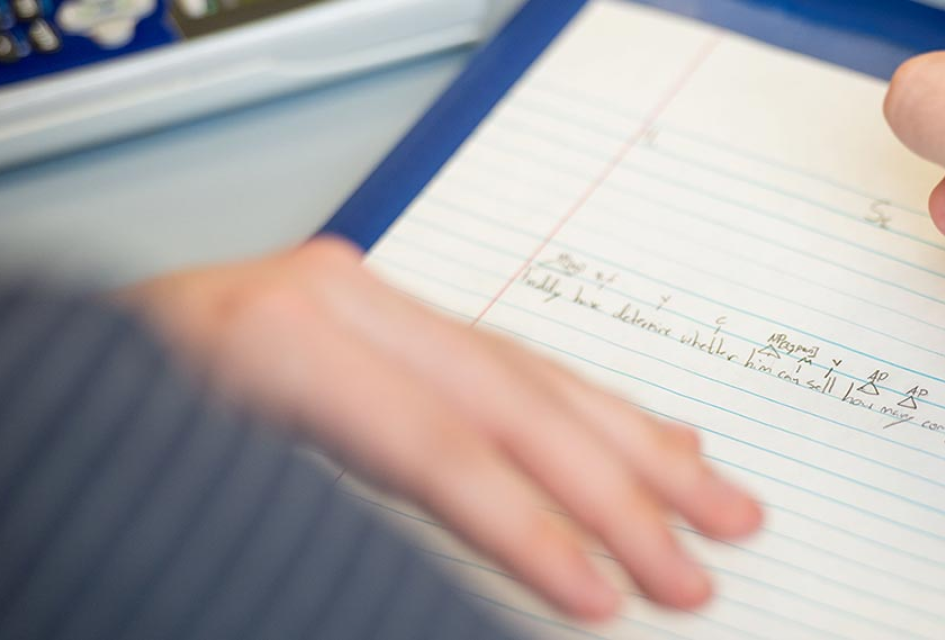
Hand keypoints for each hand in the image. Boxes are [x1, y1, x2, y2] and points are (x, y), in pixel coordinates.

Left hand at [119, 236, 761, 620]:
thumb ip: (362, 544)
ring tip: (714, 498)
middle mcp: (335, 300)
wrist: (36, 396)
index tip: (611, 601)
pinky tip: (649, 437)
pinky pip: (507, 360)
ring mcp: (361, 300)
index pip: (443, 449)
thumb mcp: (213, 511)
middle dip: (620, 491)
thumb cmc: (105, 459)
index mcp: (281, 339)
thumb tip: (490, 612)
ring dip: (634, 444)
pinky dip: (588, 408)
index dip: (537, 531)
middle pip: (511, 400)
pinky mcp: (376, 318)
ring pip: (530, 371)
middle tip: (698, 565)